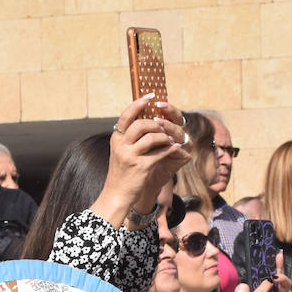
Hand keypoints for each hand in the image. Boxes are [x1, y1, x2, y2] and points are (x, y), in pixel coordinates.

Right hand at [94, 97, 190, 219]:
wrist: (116, 195)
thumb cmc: (121, 174)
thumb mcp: (120, 152)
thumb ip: (129, 138)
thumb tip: (146, 122)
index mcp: (116, 139)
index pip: (126, 115)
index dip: (138, 104)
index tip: (150, 96)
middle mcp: (121, 145)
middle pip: (140, 124)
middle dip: (155, 123)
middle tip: (163, 127)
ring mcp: (130, 155)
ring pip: (151, 137)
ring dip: (164, 137)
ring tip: (169, 140)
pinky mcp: (141, 166)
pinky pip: (159, 152)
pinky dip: (169, 149)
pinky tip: (175, 147)